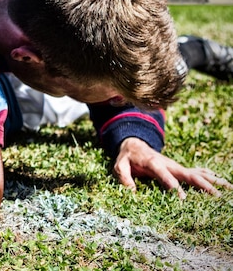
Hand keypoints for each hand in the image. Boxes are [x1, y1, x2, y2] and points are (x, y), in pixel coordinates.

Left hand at [114, 137, 232, 198]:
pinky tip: (222, 182)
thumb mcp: (119, 165)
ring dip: (213, 181)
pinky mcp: (179, 169)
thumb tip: (131, 192)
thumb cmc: (127, 157)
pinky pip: (197, 172)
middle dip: (201, 185)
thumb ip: (124, 177)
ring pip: (197, 173)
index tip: (181, 197)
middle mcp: (168, 164)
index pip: (164, 174)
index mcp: (153, 162)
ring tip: (228, 189)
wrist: (134, 144)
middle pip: (187, 174)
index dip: (172, 185)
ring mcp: (176, 166)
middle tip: (216, 196)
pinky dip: (210, 177)